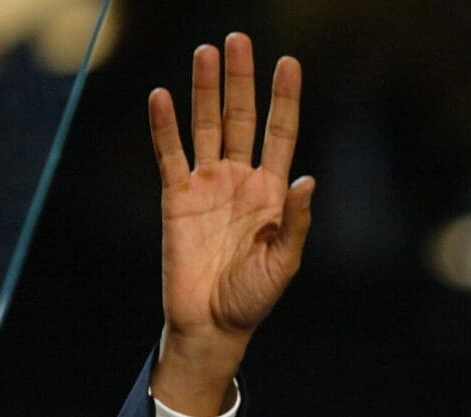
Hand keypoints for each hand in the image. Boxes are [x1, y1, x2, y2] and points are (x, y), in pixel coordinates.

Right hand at [148, 33, 312, 415]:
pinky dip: (165, 126)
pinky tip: (162, 97)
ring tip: (205, 53)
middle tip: (239, 39)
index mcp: (273, 193)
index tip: (289, 63)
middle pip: (241, 118)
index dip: (284, 99)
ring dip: (204, 90)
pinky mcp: (177, 198)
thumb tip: (308, 180)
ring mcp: (208, 185)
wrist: (212, 323)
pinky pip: (170, 154)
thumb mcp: (284, 263)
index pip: (281, 133)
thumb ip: (295, 222)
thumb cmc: (253, 298)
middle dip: (241, 80)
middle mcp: (241, 180)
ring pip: (205, 126)